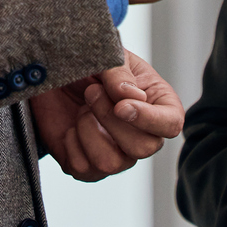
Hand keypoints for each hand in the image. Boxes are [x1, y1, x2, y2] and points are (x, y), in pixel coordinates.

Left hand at [30, 47, 184, 181]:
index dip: (149, 120)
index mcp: (157, 105)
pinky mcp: (88, 167)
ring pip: (111, 163)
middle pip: (143, 148)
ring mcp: (117, 155)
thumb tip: (132, 97)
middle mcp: (142, 135)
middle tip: (92, 92)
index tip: (121, 106)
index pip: (171, 124)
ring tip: (83, 108)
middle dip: (111, 119)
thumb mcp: (107, 58)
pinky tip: (70, 125)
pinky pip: (82, 168)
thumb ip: (120, 74)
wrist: (55, 77)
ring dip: (89, 130)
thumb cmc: (90, 65)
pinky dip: (70, 143)